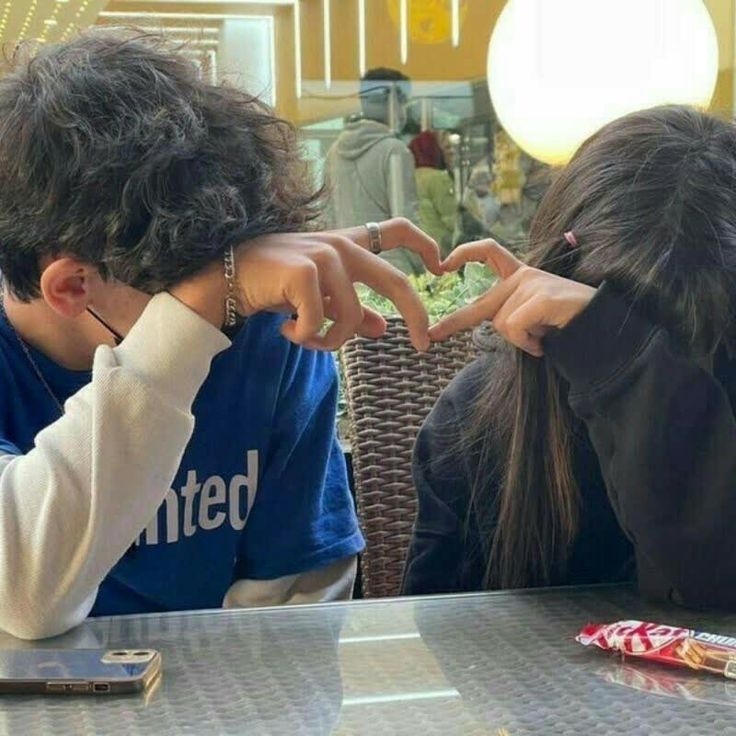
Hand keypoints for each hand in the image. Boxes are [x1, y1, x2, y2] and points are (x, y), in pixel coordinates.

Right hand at [236, 218, 441, 350]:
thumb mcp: (319, 297)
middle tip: (425, 345)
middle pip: (395, 281)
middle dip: (417, 315)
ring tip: (305, 340)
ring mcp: (323, 256)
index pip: (396, 230)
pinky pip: (320, 324)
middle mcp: (341, 246)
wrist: (228, 277)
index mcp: (348, 245)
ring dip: (330, 341)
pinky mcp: (304, 272)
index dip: (424, 244)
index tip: (441, 265)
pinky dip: (305, 338)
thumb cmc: (274, 284)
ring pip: (352, 317)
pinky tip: (286, 330)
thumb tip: (384, 328)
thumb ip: (352, 310)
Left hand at [429, 240, 595, 356]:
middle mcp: (524, 276)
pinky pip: (515, 329)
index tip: (443, 265)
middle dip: (454, 322)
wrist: (601, 327)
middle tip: (433, 336)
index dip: (466, 253)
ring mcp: (533, 285)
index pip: (489, 251)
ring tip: (543, 337)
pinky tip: (545, 341)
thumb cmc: (564, 324)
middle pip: (483, 306)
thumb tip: (475, 320)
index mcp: (520, 276)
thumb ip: (505, 312)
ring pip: (502, 325)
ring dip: (520, 341)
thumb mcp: (530, 315)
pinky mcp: (542, 298)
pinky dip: (528, 343)